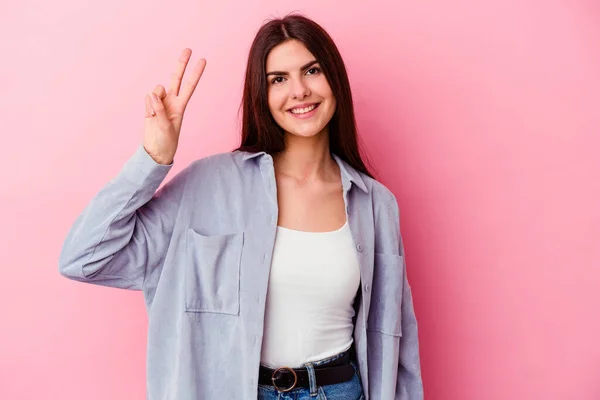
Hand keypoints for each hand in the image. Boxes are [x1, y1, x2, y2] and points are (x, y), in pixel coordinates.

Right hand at [143, 48, 206, 164]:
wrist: (155, 152)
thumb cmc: (166, 142)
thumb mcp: (165, 127)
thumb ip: (159, 109)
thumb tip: (153, 92)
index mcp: (180, 106)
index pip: (189, 86)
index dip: (195, 73)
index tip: (203, 60)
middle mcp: (171, 101)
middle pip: (176, 79)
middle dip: (182, 64)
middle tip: (188, 49)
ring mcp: (160, 103)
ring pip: (156, 89)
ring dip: (154, 101)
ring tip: (154, 115)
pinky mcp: (149, 106)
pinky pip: (147, 98)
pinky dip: (147, 106)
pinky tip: (149, 116)